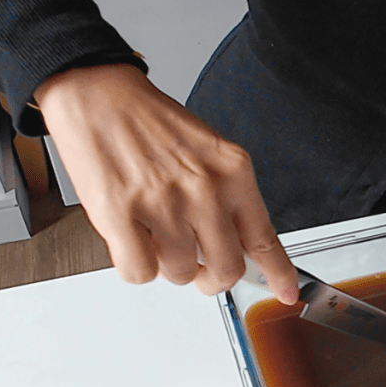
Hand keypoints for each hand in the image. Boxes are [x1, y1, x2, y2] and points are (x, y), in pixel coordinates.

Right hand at [35, 64, 297, 302]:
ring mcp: (164, 203)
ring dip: (168, 265)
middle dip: (211, 277)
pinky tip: (133, 238)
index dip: (278, 273)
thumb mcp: (210, 155)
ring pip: (181, 274)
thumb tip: (237, 249)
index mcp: (233, 172)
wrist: (99, 94)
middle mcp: (204, 189)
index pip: (264, 238)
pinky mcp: (121, 215)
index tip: (286, 292)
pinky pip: (140, 272)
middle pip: (225, 269)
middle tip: (198, 267)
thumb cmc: (151, 124)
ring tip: (156, 233)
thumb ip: (228, 200)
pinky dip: (136, 265)